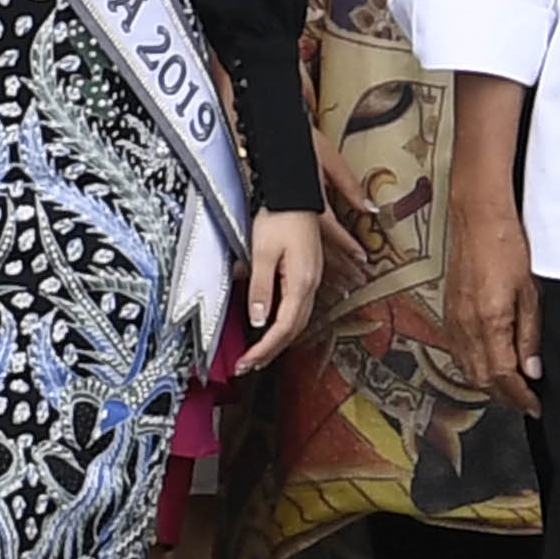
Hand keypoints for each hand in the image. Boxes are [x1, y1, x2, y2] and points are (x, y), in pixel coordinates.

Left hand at [232, 210, 332, 370]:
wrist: (296, 193)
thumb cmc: (280, 217)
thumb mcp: (262, 252)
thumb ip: (260, 288)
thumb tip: (258, 320)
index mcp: (301, 282)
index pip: (283, 327)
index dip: (265, 348)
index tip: (247, 362)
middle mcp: (311, 285)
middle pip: (293, 329)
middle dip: (271, 350)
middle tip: (249, 365)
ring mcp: (312, 279)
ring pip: (298, 320)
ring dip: (278, 339)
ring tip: (259, 352)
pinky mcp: (308, 273)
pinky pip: (298, 307)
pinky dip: (285, 324)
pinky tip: (273, 326)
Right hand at [447, 193, 542, 416]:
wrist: (477, 217)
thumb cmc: (506, 245)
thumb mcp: (530, 291)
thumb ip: (529, 334)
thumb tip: (532, 370)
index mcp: (489, 322)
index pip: (504, 376)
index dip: (520, 397)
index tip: (535, 406)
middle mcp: (467, 326)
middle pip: (483, 379)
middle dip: (505, 397)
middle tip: (526, 402)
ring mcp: (453, 320)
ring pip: (468, 369)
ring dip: (488, 385)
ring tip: (509, 390)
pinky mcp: (447, 312)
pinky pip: (457, 352)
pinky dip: (472, 367)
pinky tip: (485, 365)